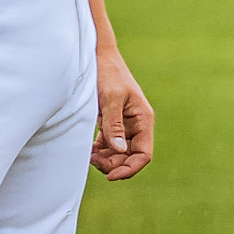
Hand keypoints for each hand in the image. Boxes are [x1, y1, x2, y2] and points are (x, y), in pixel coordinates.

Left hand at [89, 46, 153, 180]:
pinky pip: (110, 145)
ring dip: (106, 159)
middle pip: (131, 157)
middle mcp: (137, 124)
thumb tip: (119, 151)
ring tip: (89, 154)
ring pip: (120, 153)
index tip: (110, 176)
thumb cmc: (107, 74)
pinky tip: (90, 149)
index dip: (130, 168)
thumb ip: (114, 126)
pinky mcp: (113, 123)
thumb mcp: (110, 99)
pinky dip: (101, 152)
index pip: (144, 154)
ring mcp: (125, 125)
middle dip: (113, 164)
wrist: (98, 58)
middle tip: (92, 160)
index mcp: (143, 119)